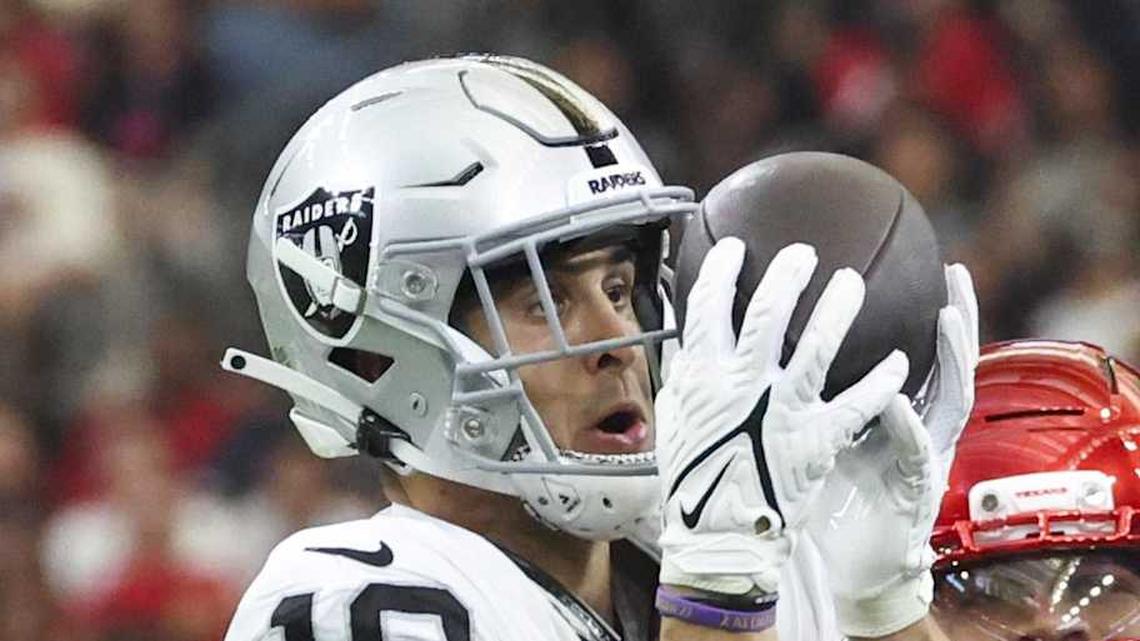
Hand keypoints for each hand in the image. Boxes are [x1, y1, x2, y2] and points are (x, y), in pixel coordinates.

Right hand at [657, 238, 908, 597]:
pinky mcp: (816, 440)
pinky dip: (881, 382)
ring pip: (817, 346)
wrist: (719, 540)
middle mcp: (741, 386)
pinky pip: (857, 404)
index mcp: (701, 377)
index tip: (733, 248)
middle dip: (788, 274)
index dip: (721, 270)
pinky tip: (898, 362)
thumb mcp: (678, 418)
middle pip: (766, 313)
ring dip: (837, 309)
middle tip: (805, 253)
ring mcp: (781, 411)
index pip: (706, 307)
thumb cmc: (694, 481)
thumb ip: (688, 373)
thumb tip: (688, 334)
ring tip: (851, 283)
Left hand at [806, 264, 978, 637]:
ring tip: (949, 318)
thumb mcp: (819, 430)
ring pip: (950, 401)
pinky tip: (897, 397)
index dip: (928, 314)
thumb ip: (810, 391)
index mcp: (899, 414)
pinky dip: (905, 423)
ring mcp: (923, 460)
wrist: (843, 565)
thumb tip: (761, 344)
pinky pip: (916, 452)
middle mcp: (920, 430)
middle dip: (959, 318)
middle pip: (949, 365)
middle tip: (958, 274)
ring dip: (952, 358)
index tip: (930, 265)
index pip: (922, 354)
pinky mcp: (916, 492)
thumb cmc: (832, 497)